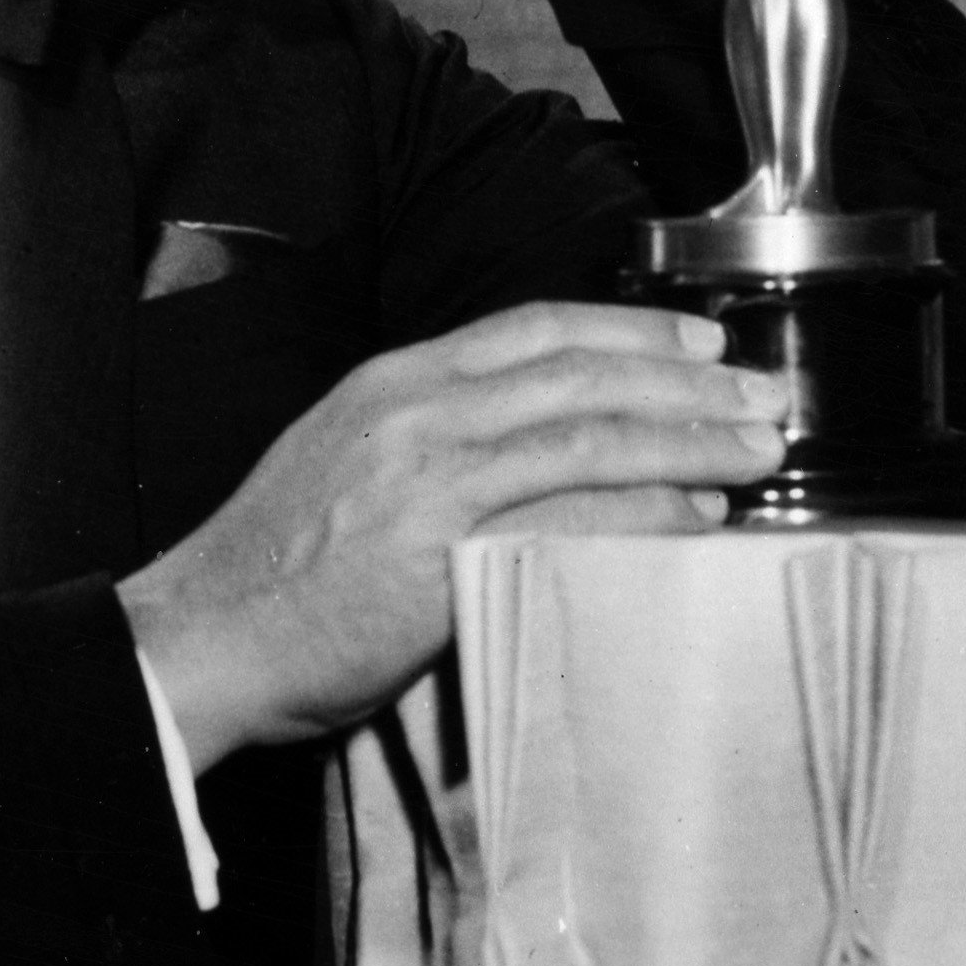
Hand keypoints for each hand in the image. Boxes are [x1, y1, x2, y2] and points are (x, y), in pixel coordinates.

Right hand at [115, 301, 788, 773]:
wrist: (202, 636)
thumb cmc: (276, 565)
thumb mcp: (348, 457)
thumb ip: (432, 436)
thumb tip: (531, 440)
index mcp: (393, 380)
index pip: (532, 329)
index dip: (627, 331)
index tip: (698, 348)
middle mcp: (416, 413)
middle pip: (578, 375)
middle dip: (685, 384)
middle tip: (763, 396)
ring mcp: (428, 481)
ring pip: (588, 439)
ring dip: (688, 443)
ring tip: (755, 454)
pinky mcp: (441, 557)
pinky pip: (567, 523)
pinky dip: (643, 516)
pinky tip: (693, 521)